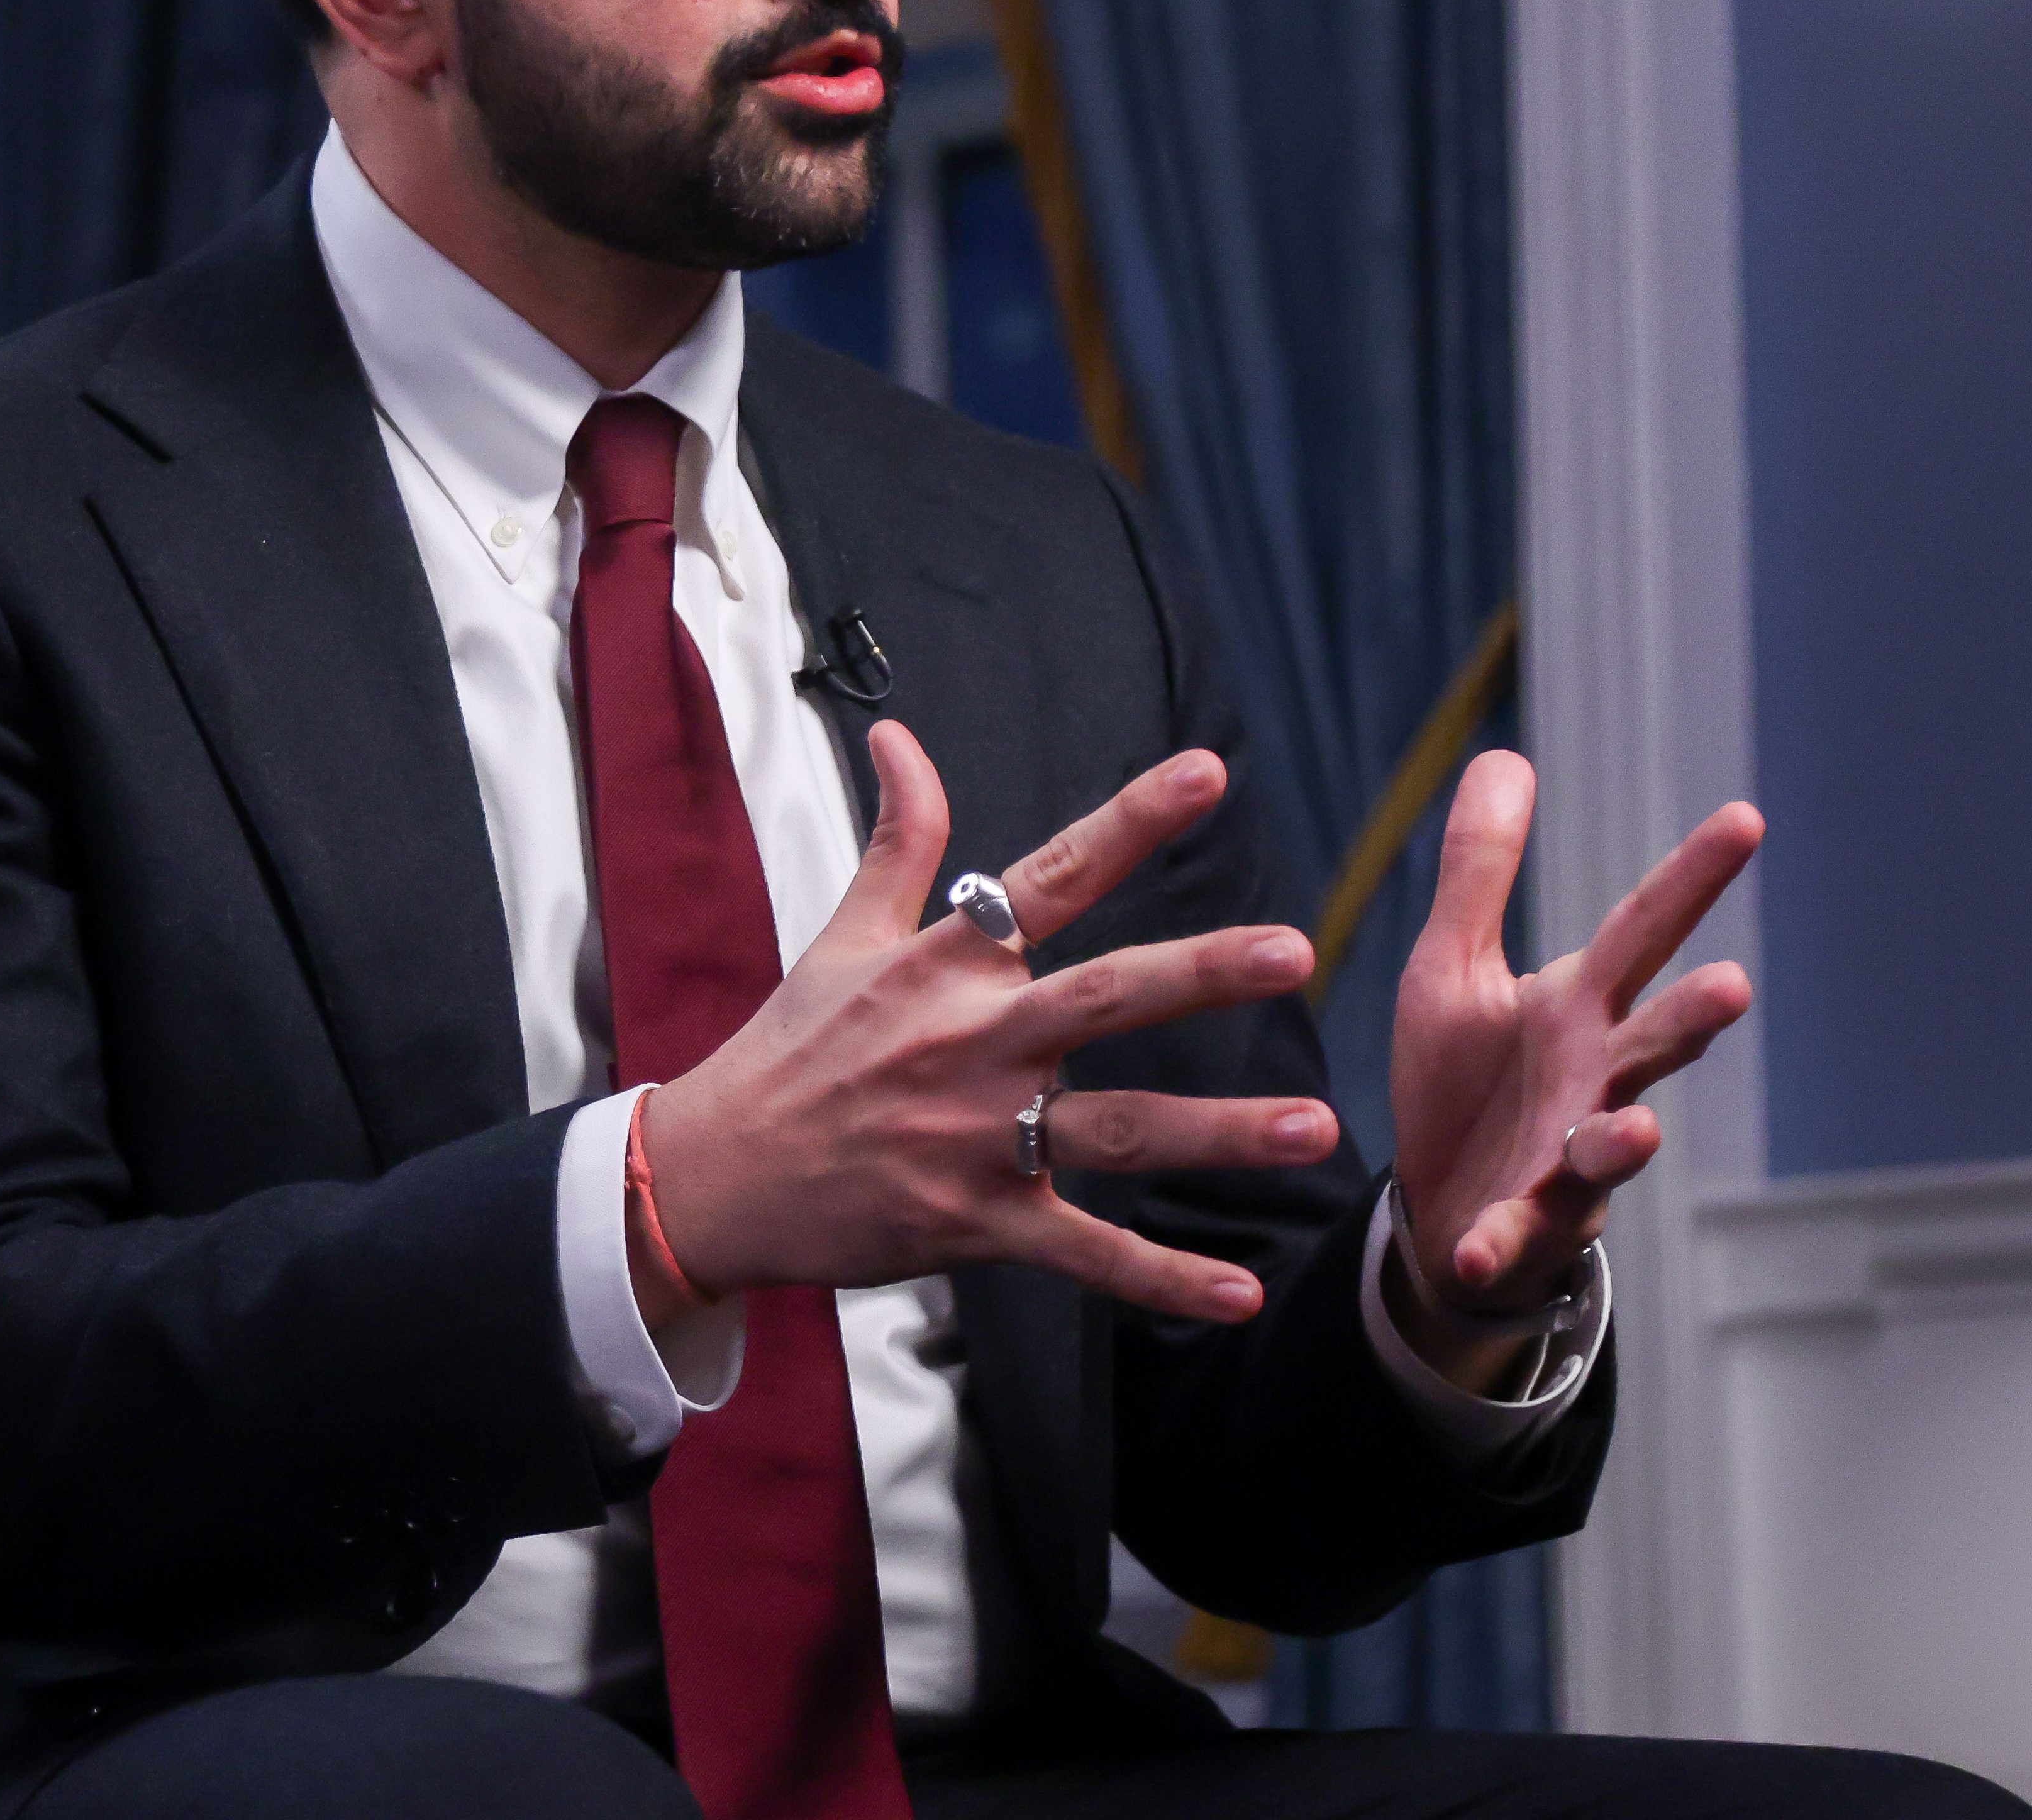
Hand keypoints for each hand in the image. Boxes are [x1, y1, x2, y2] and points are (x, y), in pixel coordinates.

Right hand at [637, 722, 1340, 1325]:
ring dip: (1219, 1132)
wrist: (715, 1175)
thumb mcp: (843, 934)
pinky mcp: (979, 1225)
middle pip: (1103, 997)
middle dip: (1201, 972)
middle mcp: (973, 1044)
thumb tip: (898, 736)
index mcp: (946, 966)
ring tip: (1316, 1128)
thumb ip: (898, 837)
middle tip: (1292, 952)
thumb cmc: (788, 1051)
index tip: (1208, 772)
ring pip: (1119, 1131)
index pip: (1051, 877)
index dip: (1128, 822)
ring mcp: (980, 1139)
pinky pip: (1086, 1255)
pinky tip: (1240, 1295)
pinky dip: (1161, 1280)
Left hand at [1384, 753, 1761, 1340]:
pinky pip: (1520, 1231)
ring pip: (1612, 1144)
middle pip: (1657, 1039)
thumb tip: (1503, 754)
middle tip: (1734, 986)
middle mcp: (1595, 1077)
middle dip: (1694, 1017)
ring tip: (1635, 1129)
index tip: (1748, 818)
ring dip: (1624, 1139)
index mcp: (1579, 1005)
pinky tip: (1478, 1242)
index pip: (1645, 929)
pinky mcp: (1527, 1223)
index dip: (1694, 876)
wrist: (1443, 1209)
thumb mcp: (1450, 964)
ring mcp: (1570, 1157)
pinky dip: (1503, 1237)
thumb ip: (1481, 871)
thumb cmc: (1466, 1081)